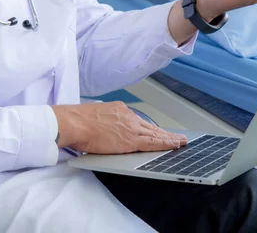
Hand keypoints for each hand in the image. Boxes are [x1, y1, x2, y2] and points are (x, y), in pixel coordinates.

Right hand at [51, 102, 187, 153]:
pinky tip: (174, 145)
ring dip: (169, 138)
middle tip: (177, 136)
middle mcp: (129, 117)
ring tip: (181, 141)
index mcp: (120, 110)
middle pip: (151, 127)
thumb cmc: (78, 121)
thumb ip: (105, 120)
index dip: (151, 128)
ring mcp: (131, 128)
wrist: (75, 123)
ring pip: (156, 134)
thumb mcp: (95, 115)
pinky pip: (153, 143)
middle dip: (165, 132)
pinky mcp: (131, 140)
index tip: (158, 131)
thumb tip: (105, 127)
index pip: (139, 121)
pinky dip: (165, 144)